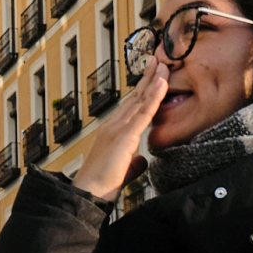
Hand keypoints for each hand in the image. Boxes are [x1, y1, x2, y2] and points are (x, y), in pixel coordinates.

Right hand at [71, 58, 166, 199]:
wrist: (89, 191)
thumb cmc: (102, 184)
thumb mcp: (123, 169)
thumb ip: (133, 161)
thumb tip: (142, 159)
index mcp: (113, 131)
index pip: (131, 106)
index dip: (143, 90)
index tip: (152, 76)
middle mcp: (114, 124)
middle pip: (135, 97)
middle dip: (147, 78)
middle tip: (158, 60)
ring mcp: (118, 127)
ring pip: (140, 99)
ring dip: (153, 81)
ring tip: (163, 65)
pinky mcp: (124, 135)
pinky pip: (144, 111)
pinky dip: (154, 96)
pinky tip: (162, 83)